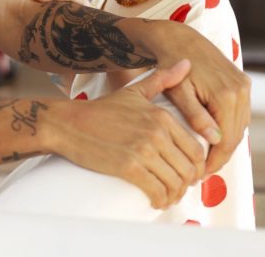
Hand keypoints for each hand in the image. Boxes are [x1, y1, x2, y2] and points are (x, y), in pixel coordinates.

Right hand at [47, 59, 204, 208]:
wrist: (68, 123)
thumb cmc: (100, 110)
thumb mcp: (133, 91)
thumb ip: (162, 79)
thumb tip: (186, 63)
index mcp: (160, 116)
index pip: (195, 150)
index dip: (196, 167)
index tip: (187, 173)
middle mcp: (155, 132)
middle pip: (188, 169)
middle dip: (186, 184)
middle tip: (177, 187)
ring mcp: (142, 150)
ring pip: (175, 183)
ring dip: (174, 195)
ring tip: (166, 195)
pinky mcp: (128, 167)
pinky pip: (157, 191)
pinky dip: (160, 200)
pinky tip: (156, 201)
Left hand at [154, 23, 250, 174]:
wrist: (177, 38)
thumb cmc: (170, 65)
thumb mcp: (178, 92)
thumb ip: (196, 115)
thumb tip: (215, 140)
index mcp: (225, 96)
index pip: (226, 140)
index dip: (214, 160)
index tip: (200, 174)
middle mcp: (240, 91)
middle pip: (236, 135)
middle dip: (220, 155)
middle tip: (202, 171)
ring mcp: (243, 85)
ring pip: (240, 125)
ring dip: (226, 142)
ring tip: (207, 157)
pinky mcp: (241, 81)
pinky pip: (239, 112)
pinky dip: (229, 126)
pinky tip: (214, 136)